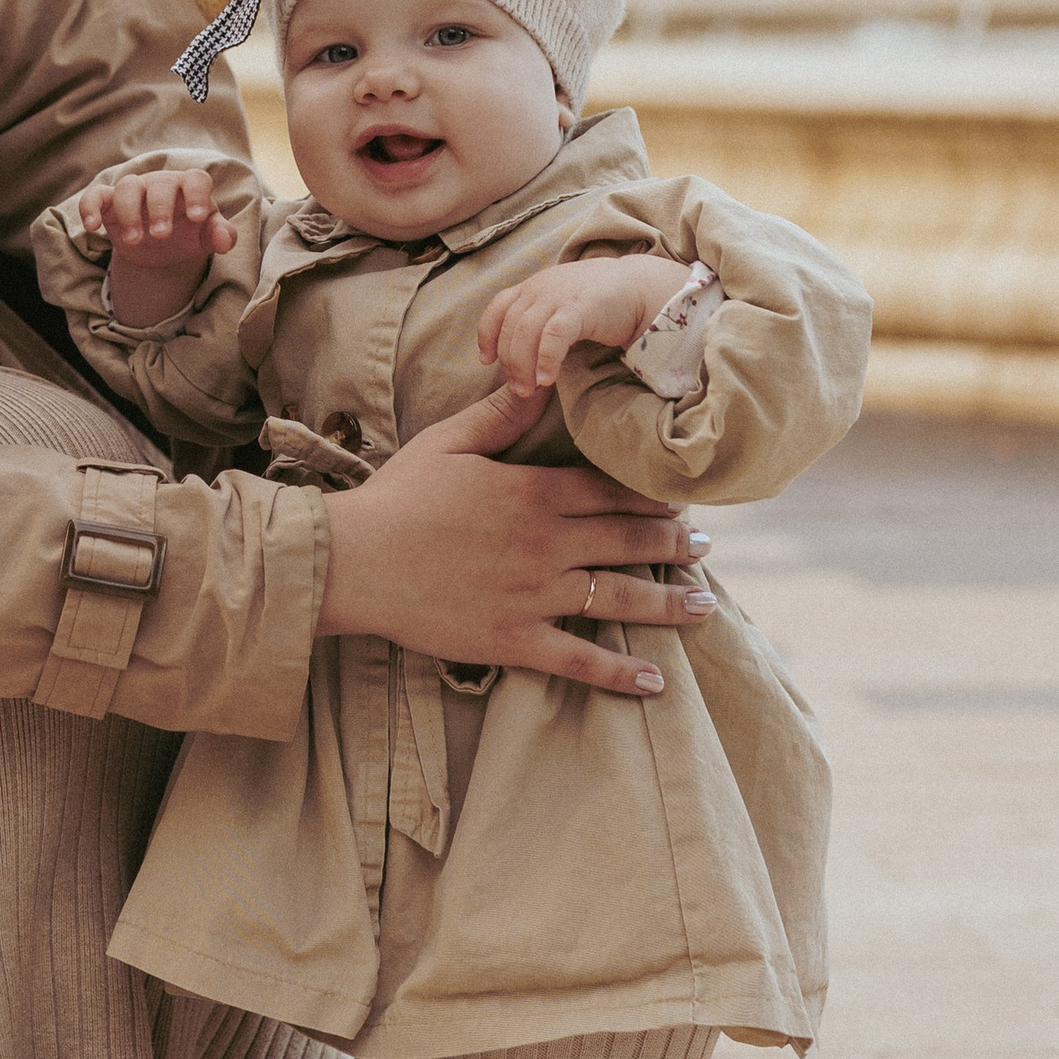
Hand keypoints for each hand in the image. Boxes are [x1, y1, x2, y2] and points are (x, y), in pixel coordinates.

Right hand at [75, 166, 235, 329]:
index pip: (196, 179)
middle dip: (159, 208)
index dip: (197, 194)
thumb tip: (226, 241)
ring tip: (134, 240)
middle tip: (161, 235)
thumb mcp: (206, 237)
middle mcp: (160, 183)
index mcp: (188, 187)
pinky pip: (95, 196)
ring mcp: (134, 190)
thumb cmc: (189, 233)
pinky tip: (91, 227)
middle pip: (159, 183)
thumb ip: (220, 235)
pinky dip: (90, 207)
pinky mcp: (109, 202)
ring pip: (127, 186)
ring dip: (129, 212)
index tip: (198, 217)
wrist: (162, 247)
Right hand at [315, 383, 713, 697]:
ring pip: (621, 599)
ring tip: (705, 604)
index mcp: (534, 493)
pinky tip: (655, 681)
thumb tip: (541, 377)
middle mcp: (547, 544)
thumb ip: (501, 414)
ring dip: (671, 602)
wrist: (352, 562)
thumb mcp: (448, 442)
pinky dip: (621, 674)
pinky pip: (581, 661)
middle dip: (675, 544)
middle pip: (630, 542)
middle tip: (706, 546)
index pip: (612, 492)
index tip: (680, 500)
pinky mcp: (515, 640)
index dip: (652, 497)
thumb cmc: (396, 498)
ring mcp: (535, 596)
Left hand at [479, 255, 689, 391]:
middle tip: (517, 390)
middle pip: (510, 328)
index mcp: (534, 287)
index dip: (487, 336)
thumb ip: (541, 321)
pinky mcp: (580, 307)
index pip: (498, 308)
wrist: (641, 288)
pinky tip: (547, 380)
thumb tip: (522, 358)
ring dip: (523, 366)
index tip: (487, 361)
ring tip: (529, 391)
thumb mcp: (563, 305)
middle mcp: (541, 288)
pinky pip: (553, 335)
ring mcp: (559, 295)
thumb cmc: (602, 303)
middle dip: (509, 362)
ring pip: (526, 333)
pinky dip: (545, 359)